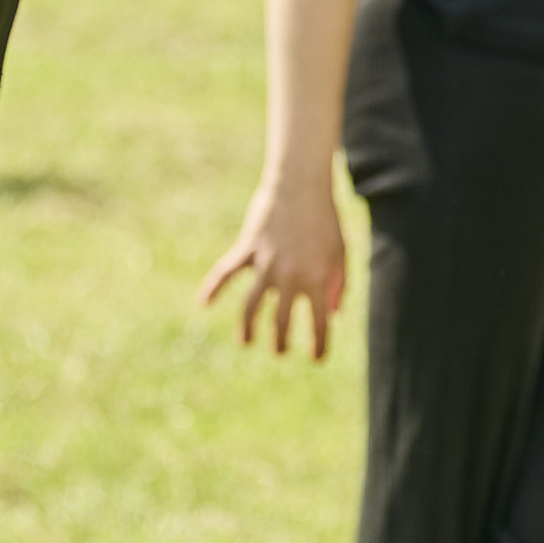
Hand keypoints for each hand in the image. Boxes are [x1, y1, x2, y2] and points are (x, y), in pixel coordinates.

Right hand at [199, 173, 351, 355]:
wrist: (302, 183)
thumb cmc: (326, 218)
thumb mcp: (341, 252)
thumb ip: (339, 284)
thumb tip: (333, 314)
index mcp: (318, 279)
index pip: (318, 324)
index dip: (318, 346)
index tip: (315, 359)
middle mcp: (291, 276)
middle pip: (281, 321)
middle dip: (280, 342)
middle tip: (279, 351)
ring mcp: (267, 264)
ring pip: (251, 306)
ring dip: (248, 328)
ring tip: (246, 342)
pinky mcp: (248, 249)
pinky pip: (226, 273)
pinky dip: (213, 288)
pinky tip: (202, 303)